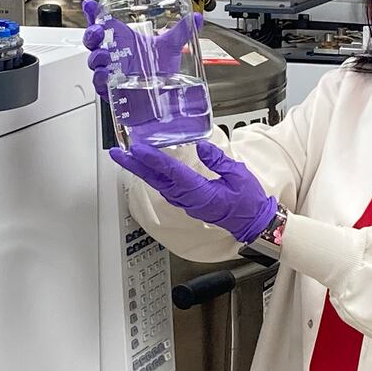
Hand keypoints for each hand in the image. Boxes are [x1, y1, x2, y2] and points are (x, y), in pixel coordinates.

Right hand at [82, 0, 202, 98]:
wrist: (164, 97)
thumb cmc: (161, 71)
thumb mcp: (170, 47)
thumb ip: (181, 31)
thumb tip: (197, 17)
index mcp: (123, 39)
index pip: (103, 22)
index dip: (93, 12)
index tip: (90, 4)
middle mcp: (114, 54)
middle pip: (93, 40)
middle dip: (91, 34)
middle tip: (98, 31)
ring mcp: (111, 71)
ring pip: (94, 61)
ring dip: (96, 57)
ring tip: (104, 56)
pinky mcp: (112, 89)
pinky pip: (100, 83)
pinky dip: (101, 78)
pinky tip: (106, 75)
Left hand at [110, 140, 277, 244]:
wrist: (254, 223)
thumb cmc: (249, 202)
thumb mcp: (239, 175)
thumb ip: (218, 161)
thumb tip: (201, 147)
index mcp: (202, 193)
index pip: (172, 173)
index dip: (153, 160)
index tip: (138, 149)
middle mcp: (190, 200)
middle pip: (157, 180)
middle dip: (136, 166)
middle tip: (118, 153)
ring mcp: (188, 203)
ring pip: (160, 185)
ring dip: (142, 171)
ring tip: (128, 157)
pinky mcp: (190, 203)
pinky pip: (168, 189)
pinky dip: (155, 177)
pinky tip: (149, 168)